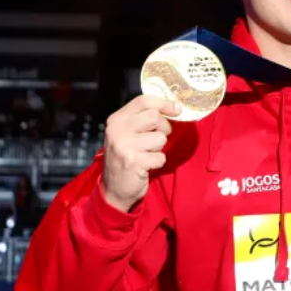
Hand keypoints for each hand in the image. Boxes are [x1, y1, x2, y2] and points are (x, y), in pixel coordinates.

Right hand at [102, 94, 179, 211]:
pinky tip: (146, 166)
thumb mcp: (127, 134)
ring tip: (147, 155)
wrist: (114, 189)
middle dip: (163, 129)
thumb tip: (174, 107)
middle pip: (154, 117)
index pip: (143, 101)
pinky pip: (160, 157)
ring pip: (160, 138)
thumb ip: (143, 120)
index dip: (163, 103)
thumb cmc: (126, 158)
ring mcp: (124, 145)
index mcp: (116, 119)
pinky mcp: (134, 161)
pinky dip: (158, 163)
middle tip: (156, 140)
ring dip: (159, 149)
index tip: (177, 109)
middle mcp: (118, 130)